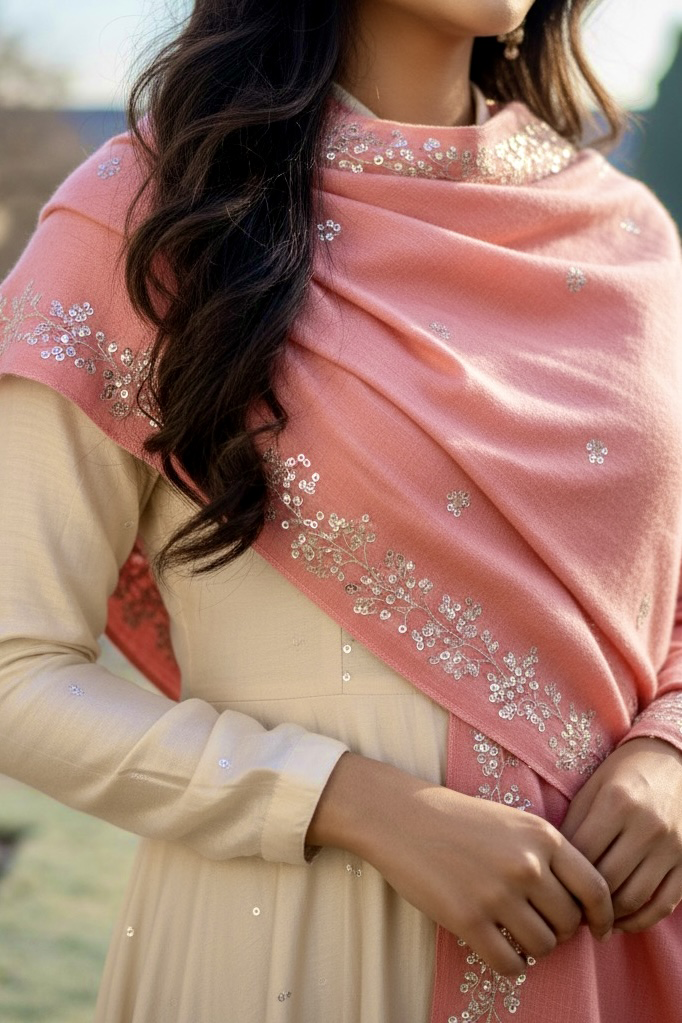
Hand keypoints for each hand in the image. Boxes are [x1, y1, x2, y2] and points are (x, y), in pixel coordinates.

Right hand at [309, 753, 612, 976]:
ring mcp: (497, 893)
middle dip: (559, 931)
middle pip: (569, 923)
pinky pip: (509, 964)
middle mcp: (526, 865)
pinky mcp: (468, 919)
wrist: (401, 816)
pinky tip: (498, 949)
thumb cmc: (458, 818)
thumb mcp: (512, 821)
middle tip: (539, 925)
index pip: (595, 888)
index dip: (602, 916)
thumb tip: (578, 904)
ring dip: (533, 948)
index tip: (598, 929)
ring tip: (514, 934)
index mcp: (542, 836)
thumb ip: (547, 854)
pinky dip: (509, 964)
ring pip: (542, 946)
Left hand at [560, 737, 681, 932]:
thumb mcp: (593, 788)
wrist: (671, 763)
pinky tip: (621, 921)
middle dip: (583, 902)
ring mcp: (672, 846)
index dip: (563, 878)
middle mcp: (647, 825)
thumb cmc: (622, 774)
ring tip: (591, 919)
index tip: (550, 889)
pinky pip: (663, 904)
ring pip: (634, 898)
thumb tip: (554, 870)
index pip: (583, 855)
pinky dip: (640, 920)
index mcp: (617, 801)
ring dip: (609, 917)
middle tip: (567, 911)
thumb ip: (574, 825)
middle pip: (607, 881)